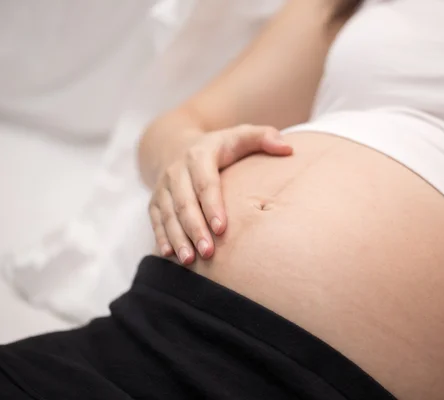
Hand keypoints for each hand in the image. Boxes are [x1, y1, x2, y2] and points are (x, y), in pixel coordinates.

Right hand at [148, 124, 292, 264]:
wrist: (178, 146)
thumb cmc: (221, 146)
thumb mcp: (241, 135)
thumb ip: (264, 137)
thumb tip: (288, 148)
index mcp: (199, 155)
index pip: (205, 183)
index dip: (212, 206)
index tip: (223, 229)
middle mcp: (176, 171)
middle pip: (184, 203)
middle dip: (195, 229)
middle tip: (208, 252)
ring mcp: (163, 187)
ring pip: (169, 215)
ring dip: (178, 238)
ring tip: (189, 260)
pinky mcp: (155, 201)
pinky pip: (156, 220)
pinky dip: (162, 238)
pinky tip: (170, 255)